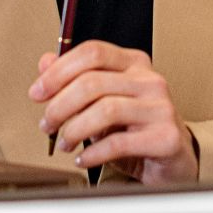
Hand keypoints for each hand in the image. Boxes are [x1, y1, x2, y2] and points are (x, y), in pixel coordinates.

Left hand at [29, 41, 197, 184]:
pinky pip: (119, 142)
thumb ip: (74, 80)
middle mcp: (150, 81)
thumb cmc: (138, 129)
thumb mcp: (103, 101)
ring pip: (105, 110)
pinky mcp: (166, 137)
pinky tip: (84, 159)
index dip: (59, 71)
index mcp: (134, 64)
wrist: (175, 159)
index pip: (92, 53)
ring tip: (65, 143)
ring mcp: (161, 108)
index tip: (38, 92)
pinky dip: (93, 153)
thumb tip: (45, 62)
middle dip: (60, 105)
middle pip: (93, 82)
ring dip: (75, 129)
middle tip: (47, 124)